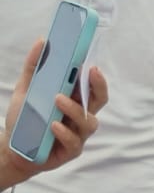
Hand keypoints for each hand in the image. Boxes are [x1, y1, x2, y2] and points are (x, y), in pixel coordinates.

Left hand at [1, 40, 108, 187]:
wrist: (15, 147)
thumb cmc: (26, 118)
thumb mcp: (26, 89)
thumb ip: (34, 67)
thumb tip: (43, 41)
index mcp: (74, 98)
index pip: (91, 84)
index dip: (94, 72)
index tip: (90, 58)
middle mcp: (80, 115)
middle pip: (99, 100)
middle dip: (98, 85)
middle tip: (89, 72)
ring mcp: (78, 134)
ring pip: (89, 122)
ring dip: (75, 109)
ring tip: (57, 99)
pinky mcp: (71, 151)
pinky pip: (74, 141)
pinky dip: (65, 132)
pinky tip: (54, 125)